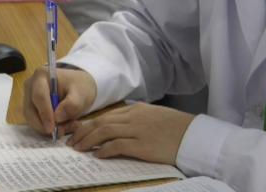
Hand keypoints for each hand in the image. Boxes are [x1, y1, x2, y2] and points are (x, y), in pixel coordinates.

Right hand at [23, 67, 96, 137]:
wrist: (78, 87)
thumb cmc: (79, 87)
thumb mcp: (81, 94)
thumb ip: (72, 105)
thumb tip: (57, 118)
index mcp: (42, 76)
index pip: (39, 96)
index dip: (44, 113)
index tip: (52, 129)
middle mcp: (31, 86)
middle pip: (30, 110)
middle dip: (44, 125)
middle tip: (62, 132)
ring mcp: (29, 97)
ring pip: (31, 119)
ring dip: (47, 128)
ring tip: (68, 127)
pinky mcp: (31, 108)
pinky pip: (35, 122)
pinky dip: (48, 128)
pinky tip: (63, 126)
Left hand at [65, 102, 194, 164]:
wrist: (194, 135)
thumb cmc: (176, 128)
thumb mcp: (154, 116)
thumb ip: (137, 118)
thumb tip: (120, 124)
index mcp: (136, 110)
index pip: (106, 115)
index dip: (89, 123)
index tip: (77, 131)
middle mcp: (134, 117)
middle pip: (101, 121)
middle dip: (83, 131)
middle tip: (71, 141)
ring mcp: (137, 130)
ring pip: (105, 131)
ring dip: (88, 140)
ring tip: (78, 148)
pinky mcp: (142, 145)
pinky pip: (117, 145)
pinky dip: (104, 149)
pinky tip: (97, 155)